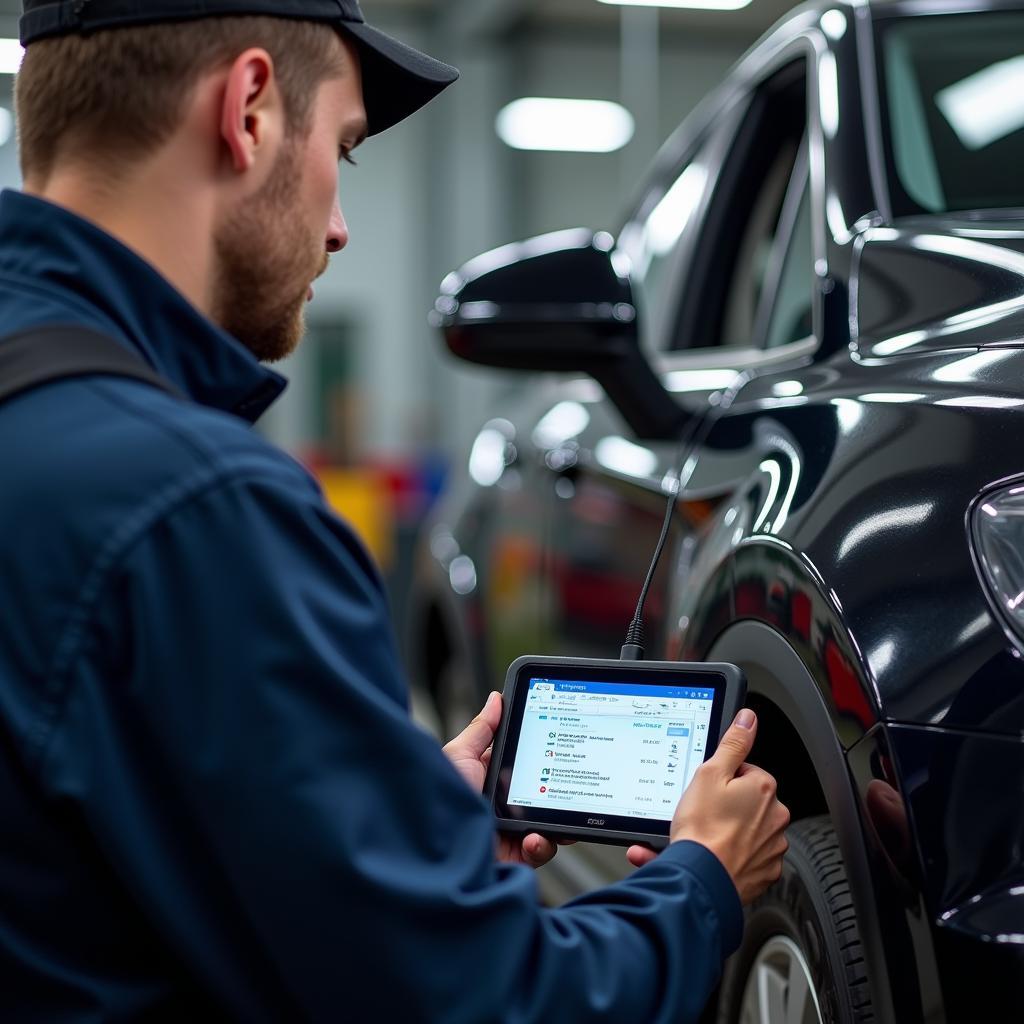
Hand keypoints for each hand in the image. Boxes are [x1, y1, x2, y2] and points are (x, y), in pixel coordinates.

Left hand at [443, 691, 560, 868]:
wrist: (434, 858)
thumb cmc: (438, 806)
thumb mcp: (459, 757)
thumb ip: (481, 729)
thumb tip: (497, 699)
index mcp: (486, 777)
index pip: (521, 761)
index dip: (539, 754)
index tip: (556, 744)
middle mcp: (500, 804)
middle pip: (540, 790)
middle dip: (556, 787)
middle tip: (564, 782)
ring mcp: (509, 832)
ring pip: (547, 820)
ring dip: (554, 820)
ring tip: (549, 819)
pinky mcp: (514, 857)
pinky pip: (540, 850)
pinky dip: (541, 844)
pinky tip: (531, 839)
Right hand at [626, 710, 789, 905]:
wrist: (702, 880)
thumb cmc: (703, 829)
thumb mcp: (710, 773)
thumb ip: (733, 744)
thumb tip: (748, 719)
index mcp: (764, 787)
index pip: (744, 772)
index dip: (721, 780)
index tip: (707, 792)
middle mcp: (776, 816)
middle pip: (747, 800)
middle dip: (727, 805)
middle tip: (703, 814)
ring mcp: (773, 845)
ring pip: (748, 829)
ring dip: (729, 831)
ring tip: (704, 837)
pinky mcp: (766, 870)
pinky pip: (749, 856)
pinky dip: (733, 855)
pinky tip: (714, 855)